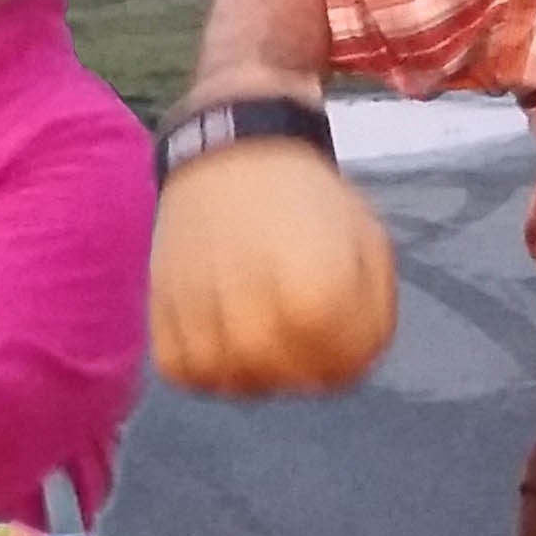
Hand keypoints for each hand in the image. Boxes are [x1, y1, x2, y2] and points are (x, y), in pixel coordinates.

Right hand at [148, 138, 393, 394]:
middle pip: (290, 381)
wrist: (230, 150)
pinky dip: (207, 362)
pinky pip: (188, 372)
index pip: (341, 369)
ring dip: (256, 368)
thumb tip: (353, 364)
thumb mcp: (367, 242)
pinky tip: (223, 331)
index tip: (345, 330)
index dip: (351, 355)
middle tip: (304, 330)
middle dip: (307, 365)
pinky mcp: (162, 320)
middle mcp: (254, 320)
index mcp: (314, 298)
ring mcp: (203, 324)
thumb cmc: (306, 196)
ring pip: (237, 385)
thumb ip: (374, 310)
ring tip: (264, 330)